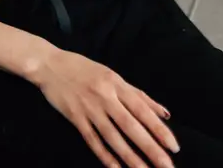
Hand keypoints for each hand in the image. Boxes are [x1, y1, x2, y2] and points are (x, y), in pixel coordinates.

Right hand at [35, 49, 178, 167]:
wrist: (48, 65)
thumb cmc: (83, 69)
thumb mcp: (112, 75)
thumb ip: (139, 95)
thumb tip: (164, 113)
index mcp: (116, 85)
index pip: (143, 111)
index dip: (159, 130)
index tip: (174, 148)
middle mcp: (105, 97)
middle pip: (131, 127)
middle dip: (150, 148)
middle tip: (166, 166)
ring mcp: (89, 109)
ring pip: (113, 137)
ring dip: (130, 157)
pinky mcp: (75, 118)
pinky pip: (92, 140)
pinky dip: (104, 155)